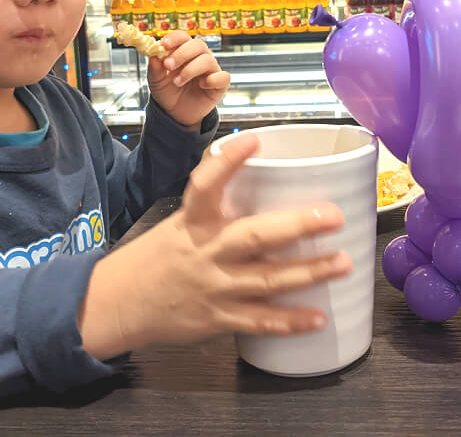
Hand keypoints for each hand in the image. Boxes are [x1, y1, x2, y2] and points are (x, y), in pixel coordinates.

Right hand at [78, 134, 350, 358]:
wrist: (117, 305)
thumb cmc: (156, 257)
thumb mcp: (179, 222)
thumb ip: (216, 205)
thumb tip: (260, 171)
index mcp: (193, 221)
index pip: (205, 184)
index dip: (228, 161)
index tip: (254, 138)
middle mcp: (206, 251)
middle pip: (254, 236)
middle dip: (297, 225)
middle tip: (334, 216)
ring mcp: (214, 287)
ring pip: (267, 280)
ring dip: (309, 272)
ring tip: (344, 263)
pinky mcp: (218, 319)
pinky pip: (259, 321)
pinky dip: (290, 321)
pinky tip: (319, 318)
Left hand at [148, 32, 229, 128]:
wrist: (176, 113)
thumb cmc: (168, 92)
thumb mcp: (156, 81)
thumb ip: (155, 69)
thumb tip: (153, 57)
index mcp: (184, 51)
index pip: (183, 37)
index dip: (175, 38)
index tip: (164, 45)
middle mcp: (200, 57)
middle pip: (198, 45)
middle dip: (181, 54)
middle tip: (168, 65)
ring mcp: (211, 70)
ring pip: (207, 60)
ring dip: (190, 70)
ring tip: (177, 82)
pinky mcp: (219, 84)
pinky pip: (223, 77)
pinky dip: (212, 80)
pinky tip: (201, 85)